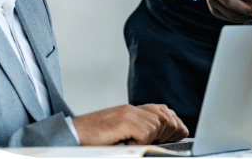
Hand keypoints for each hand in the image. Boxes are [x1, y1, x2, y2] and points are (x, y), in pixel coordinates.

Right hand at [72, 103, 187, 145]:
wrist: (71, 134)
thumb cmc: (93, 138)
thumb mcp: (120, 132)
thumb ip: (137, 129)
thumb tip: (160, 136)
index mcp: (132, 110)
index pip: (162, 110)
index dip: (174, 122)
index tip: (180, 132)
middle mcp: (132, 109)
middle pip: (165, 117)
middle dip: (170, 131)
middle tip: (162, 142)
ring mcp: (128, 113)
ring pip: (157, 126)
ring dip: (151, 138)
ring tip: (136, 142)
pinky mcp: (124, 121)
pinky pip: (146, 133)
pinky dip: (141, 142)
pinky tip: (127, 143)